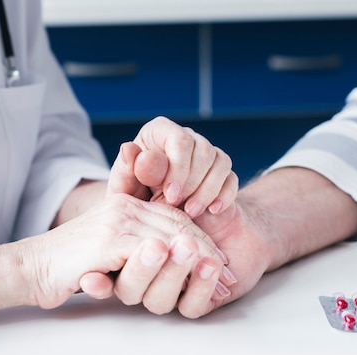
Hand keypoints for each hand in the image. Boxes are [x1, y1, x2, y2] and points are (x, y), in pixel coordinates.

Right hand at [14, 193, 228, 309]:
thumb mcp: (108, 249)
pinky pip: (149, 250)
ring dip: (197, 257)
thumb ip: (135, 246)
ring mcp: (115, 221)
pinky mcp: (107, 241)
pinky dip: (173, 265)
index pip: (174, 216)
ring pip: (169, 235)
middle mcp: (123, 206)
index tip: (220, 261)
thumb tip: (170, 258)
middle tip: (228, 272)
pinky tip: (189, 278)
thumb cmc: (70, 264)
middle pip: (178, 224)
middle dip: (207, 249)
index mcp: (126, 204)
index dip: (201, 238)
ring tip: (219, 273)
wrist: (30, 267)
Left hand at [107, 116, 238, 217]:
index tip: (169, 195)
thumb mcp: (125, 189)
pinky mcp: (222, 174)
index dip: (178, 168)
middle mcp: (185, 137)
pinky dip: (224, 195)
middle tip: (176, 207)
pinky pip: (231, 179)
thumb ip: (127, 170)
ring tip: (190, 212)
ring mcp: (207, 154)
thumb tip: (129, 149)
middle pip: (203, 150)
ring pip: (220, 163)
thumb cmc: (134, 199)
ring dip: (207, 191)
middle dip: (192, 183)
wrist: (154, 221)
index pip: (180, 139)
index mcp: (158, 132)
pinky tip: (212, 210)